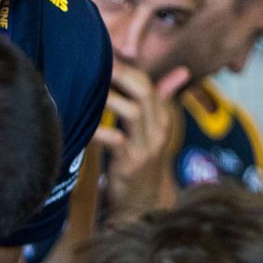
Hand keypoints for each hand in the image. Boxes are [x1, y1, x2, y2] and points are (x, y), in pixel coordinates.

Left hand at [93, 64, 188, 219]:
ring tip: (83, 88)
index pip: (147, 83)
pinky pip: (115, 139)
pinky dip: (98, 129)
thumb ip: (159, 99)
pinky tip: (82, 123)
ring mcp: (147, 147)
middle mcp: (159, 129)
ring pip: (132, 111)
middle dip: (117, 74)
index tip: (99, 58)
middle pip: (144, 91)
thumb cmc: (139, 159)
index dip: (123, 68)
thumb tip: (180, 71)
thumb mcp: (151, 129)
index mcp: (162, 118)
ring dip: (106, 97)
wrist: (140, 204)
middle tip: (90, 64)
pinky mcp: (132, 164)